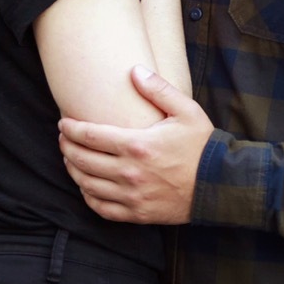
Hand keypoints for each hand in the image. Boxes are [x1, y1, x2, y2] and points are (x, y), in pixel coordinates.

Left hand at [58, 65, 214, 224]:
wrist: (219, 184)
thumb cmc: (202, 145)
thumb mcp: (186, 110)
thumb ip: (158, 89)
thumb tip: (134, 70)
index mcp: (137, 145)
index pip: (90, 136)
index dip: (71, 128)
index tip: (63, 123)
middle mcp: (129, 172)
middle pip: (82, 160)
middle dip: (66, 147)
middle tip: (63, 138)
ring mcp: (132, 195)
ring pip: (87, 185)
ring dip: (73, 171)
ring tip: (71, 159)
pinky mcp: (137, 213)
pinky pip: (101, 208)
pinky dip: (88, 197)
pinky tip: (87, 187)